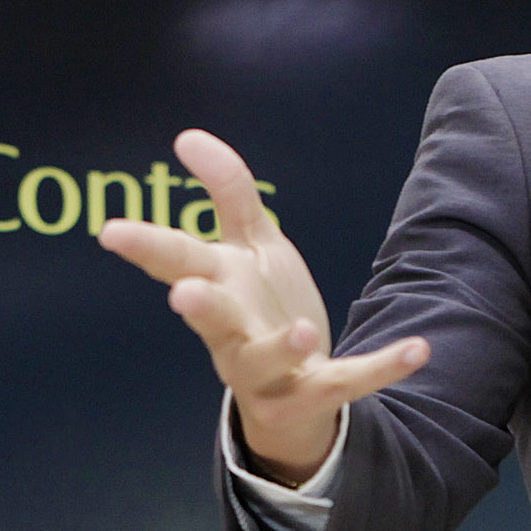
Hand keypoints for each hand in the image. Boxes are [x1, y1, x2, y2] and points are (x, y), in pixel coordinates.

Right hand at [97, 129, 427, 484]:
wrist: (293, 394)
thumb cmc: (260, 309)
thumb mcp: (250, 247)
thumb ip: (228, 192)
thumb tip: (188, 136)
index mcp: (217, 289)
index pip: (176, 263)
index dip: (144, 247)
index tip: (111, 232)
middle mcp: (232, 334)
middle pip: (210, 320)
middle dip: (199, 308)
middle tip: (183, 297)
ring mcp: (270, 370)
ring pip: (264, 363)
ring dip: (282, 348)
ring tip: (303, 331)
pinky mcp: (315, 393)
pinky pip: (349, 381)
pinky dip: (383, 366)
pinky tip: (419, 348)